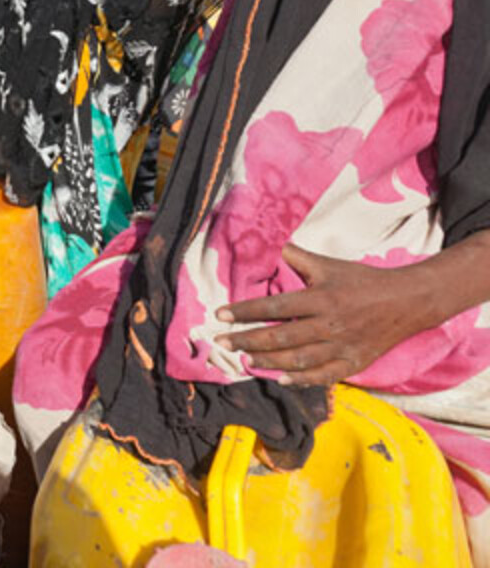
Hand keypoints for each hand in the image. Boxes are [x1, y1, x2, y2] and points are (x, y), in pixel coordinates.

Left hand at [216, 244, 430, 384]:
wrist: (408, 302)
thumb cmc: (364, 280)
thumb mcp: (331, 265)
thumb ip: (301, 258)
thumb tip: (278, 248)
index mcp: (322, 298)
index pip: (276, 307)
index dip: (246, 311)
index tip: (220, 315)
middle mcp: (330, 325)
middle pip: (281, 336)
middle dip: (248, 339)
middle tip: (221, 341)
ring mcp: (343, 347)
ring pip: (299, 359)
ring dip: (269, 361)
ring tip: (245, 358)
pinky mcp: (355, 362)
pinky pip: (324, 375)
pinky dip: (301, 380)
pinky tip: (280, 379)